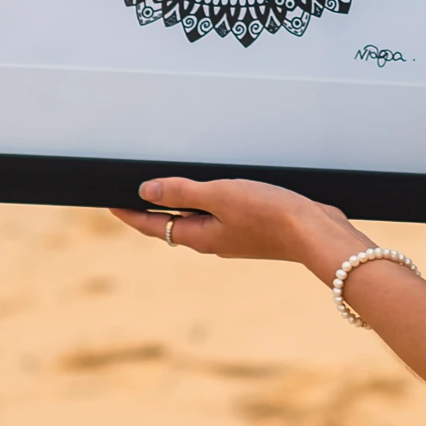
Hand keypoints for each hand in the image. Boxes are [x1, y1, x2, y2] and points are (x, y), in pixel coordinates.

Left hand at [110, 175, 367, 282]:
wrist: (316, 232)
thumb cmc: (269, 213)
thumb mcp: (220, 196)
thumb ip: (183, 192)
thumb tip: (145, 192)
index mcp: (200, 237)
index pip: (153, 225)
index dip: (130, 214)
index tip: (109, 202)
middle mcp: (213, 240)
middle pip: (173, 224)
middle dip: (153, 209)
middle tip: (132, 191)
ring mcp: (234, 235)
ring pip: (198, 219)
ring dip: (181, 203)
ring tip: (167, 186)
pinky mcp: (254, 228)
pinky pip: (221, 213)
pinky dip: (209, 200)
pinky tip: (215, 188)